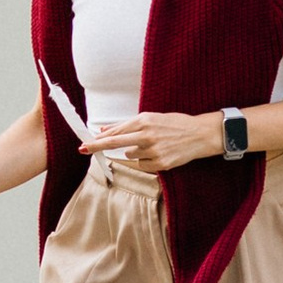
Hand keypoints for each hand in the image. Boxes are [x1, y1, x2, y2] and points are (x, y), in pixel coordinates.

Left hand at [79, 110, 228, 173]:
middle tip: (82, 149)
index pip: (116, 131)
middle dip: (97, 146)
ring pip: (130, 155)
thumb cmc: (175, 124)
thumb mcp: (151, 118)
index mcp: (144, 121)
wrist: (200, 134)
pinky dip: (146, 161)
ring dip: (135, 152)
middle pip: (115, 143)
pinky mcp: (161, 163)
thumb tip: (105, 130)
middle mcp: (147, 135)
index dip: (99, 138)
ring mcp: (153, 151)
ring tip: (153, 144)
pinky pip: (142, 165)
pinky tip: (159, 153)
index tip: (85, 142)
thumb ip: (128, 125)